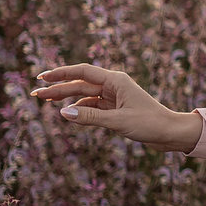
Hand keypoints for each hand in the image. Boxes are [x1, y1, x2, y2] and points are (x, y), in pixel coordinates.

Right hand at [30, 64, 203, 153]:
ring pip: (84, 95)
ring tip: (45, 102)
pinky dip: (79, 109)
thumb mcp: (118, 121)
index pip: (83, 72)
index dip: (61, 73)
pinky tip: (67, 113)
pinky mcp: (116, 109)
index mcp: (116, 80)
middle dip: (58, 88)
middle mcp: (114, 85)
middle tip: (35, 94)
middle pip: (80, 83)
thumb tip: (63, 112)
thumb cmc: (149, 123)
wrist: (170, 133)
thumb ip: (90, 117)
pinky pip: (92, 106)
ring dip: (66, 98)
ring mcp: (114, 97)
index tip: (42, 77)